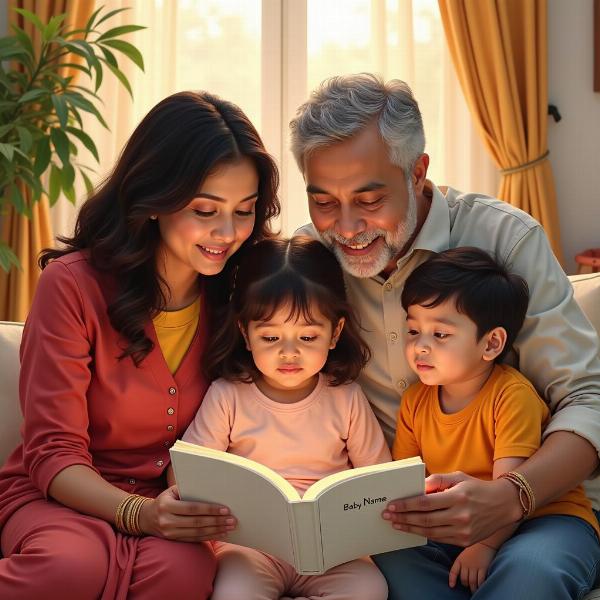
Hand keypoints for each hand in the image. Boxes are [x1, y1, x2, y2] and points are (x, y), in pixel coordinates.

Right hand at [139, 485, 236, 541]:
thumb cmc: (164, 500)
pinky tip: (220, 533)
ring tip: (229, 527)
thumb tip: (210, 489)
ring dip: (215, 530)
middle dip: (216, 521)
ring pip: (197, 533)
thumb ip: (187, 490)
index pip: (192, 508)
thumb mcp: (171, 491)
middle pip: (196, 522)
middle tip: (232, 520)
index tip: (225, 509)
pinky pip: (194, 539)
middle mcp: (167, 521)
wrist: (145, 518)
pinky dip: (208, 537)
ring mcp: (170, 533)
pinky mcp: (174, 541)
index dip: (209, 509)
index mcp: (167, 506)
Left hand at [382, 471, 520, 545]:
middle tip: (387, 516)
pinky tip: (413, 529)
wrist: (504, 505)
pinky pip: (440, 539)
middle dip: (403, 518)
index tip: (392, 505)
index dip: (406, 505)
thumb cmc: (477, 488)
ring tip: (396, 524)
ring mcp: (463, 531)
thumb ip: (437, 481)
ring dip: (410, 528)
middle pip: (425, 520)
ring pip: (430, 532)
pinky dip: (424, 534)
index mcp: (457, 497)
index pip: (425, 503)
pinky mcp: (465, 541)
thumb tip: (418, 487)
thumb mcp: (458, 477)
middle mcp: (460, 516)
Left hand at [449, 543, 496, 592]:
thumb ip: (461, 563)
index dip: (452, 579)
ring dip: (473, 588)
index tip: (451, 586)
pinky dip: (480, 586)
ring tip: (474, 590)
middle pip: (464, 579)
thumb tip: (460, 573)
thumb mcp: (464, 554)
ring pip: (472, 582)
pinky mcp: (483, 568)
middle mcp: (466, 564)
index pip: (453, 571)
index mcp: (460, 559)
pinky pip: (480, 581)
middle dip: (465, 584)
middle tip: (468, 586)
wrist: (485, 542)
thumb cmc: (474, 548)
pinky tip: (481, 587)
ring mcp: (475, 566)